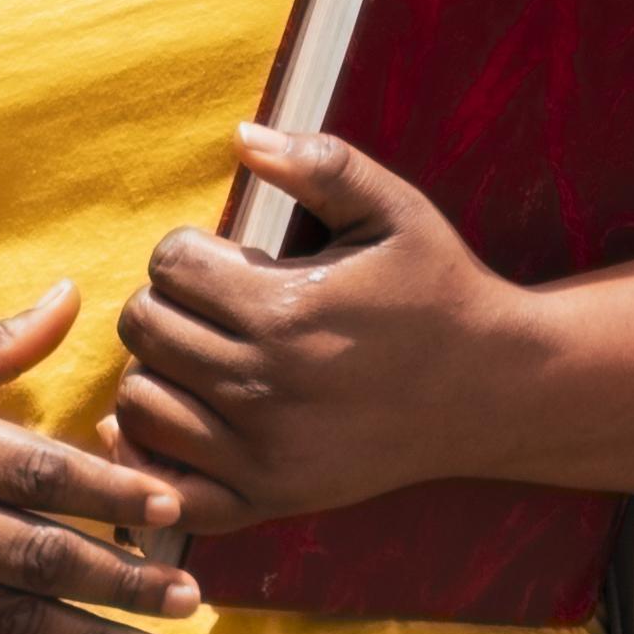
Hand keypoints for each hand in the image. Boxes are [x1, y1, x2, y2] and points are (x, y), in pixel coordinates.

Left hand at [110, 125, 531, 534]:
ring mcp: (263, 452)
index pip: (170, 264)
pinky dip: (155, 453)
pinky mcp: (269, 497)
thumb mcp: (395, 211)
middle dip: (169, 301)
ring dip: (160, 369)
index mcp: (286, 310)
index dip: (189, 248)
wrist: (493, 389)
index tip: (227, 257)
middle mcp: (264, 386)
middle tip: (214, 304)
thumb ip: (321, 164)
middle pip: (145, 328)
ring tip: (206, 354)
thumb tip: (240, 136)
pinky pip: (167, 485)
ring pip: (140, 402)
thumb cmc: (439, 290)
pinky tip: (185, 417)